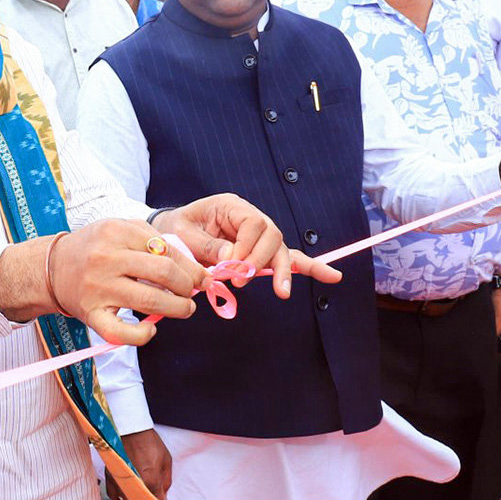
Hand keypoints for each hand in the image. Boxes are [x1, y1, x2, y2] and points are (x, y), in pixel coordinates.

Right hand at [46, 220, 206, 346]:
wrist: (52, 268)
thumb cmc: (94, 248)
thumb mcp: (118, 230)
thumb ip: (151, 240)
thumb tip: (189, 266)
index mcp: (115, 232)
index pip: (166, 250)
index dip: (191, 266)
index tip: (202, 277)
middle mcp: (106, 258)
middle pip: (163, 273)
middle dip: (187, 286)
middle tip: (193, 293)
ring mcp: (98, 288)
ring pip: (150, 302)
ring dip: (177, 309)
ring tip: (184, 309)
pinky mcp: (91, 314)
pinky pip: (122, 332)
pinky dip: (142, 335)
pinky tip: (151, 330)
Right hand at [108, 428, 171, 499]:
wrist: (130, 428)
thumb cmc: (149, 442)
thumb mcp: (166, 460)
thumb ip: (166, 481)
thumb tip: (163, 494)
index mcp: (151, 481)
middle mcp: (134, 485)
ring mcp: (120, 483)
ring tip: (137, 498)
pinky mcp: (110, 478)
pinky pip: (113, 497)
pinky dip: (119, 498)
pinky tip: (125, 494)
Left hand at [153, 196, 340, 298]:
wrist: (170, 232)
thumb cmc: (175, 228)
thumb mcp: (182, 233)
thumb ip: (207, 245)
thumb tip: (232, 260)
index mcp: (231, 206)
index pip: (253, 224)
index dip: (247, 247)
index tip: (231, 267)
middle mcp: (250, 218)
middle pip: (272, 236)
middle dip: (262, 261)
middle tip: (241, 280)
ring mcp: (258, 236)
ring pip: (282, 250)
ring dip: (283, 272)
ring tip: (282, 292)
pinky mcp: (261, 253)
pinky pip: (286, 259)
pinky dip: (306, 268)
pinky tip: (330, 275)